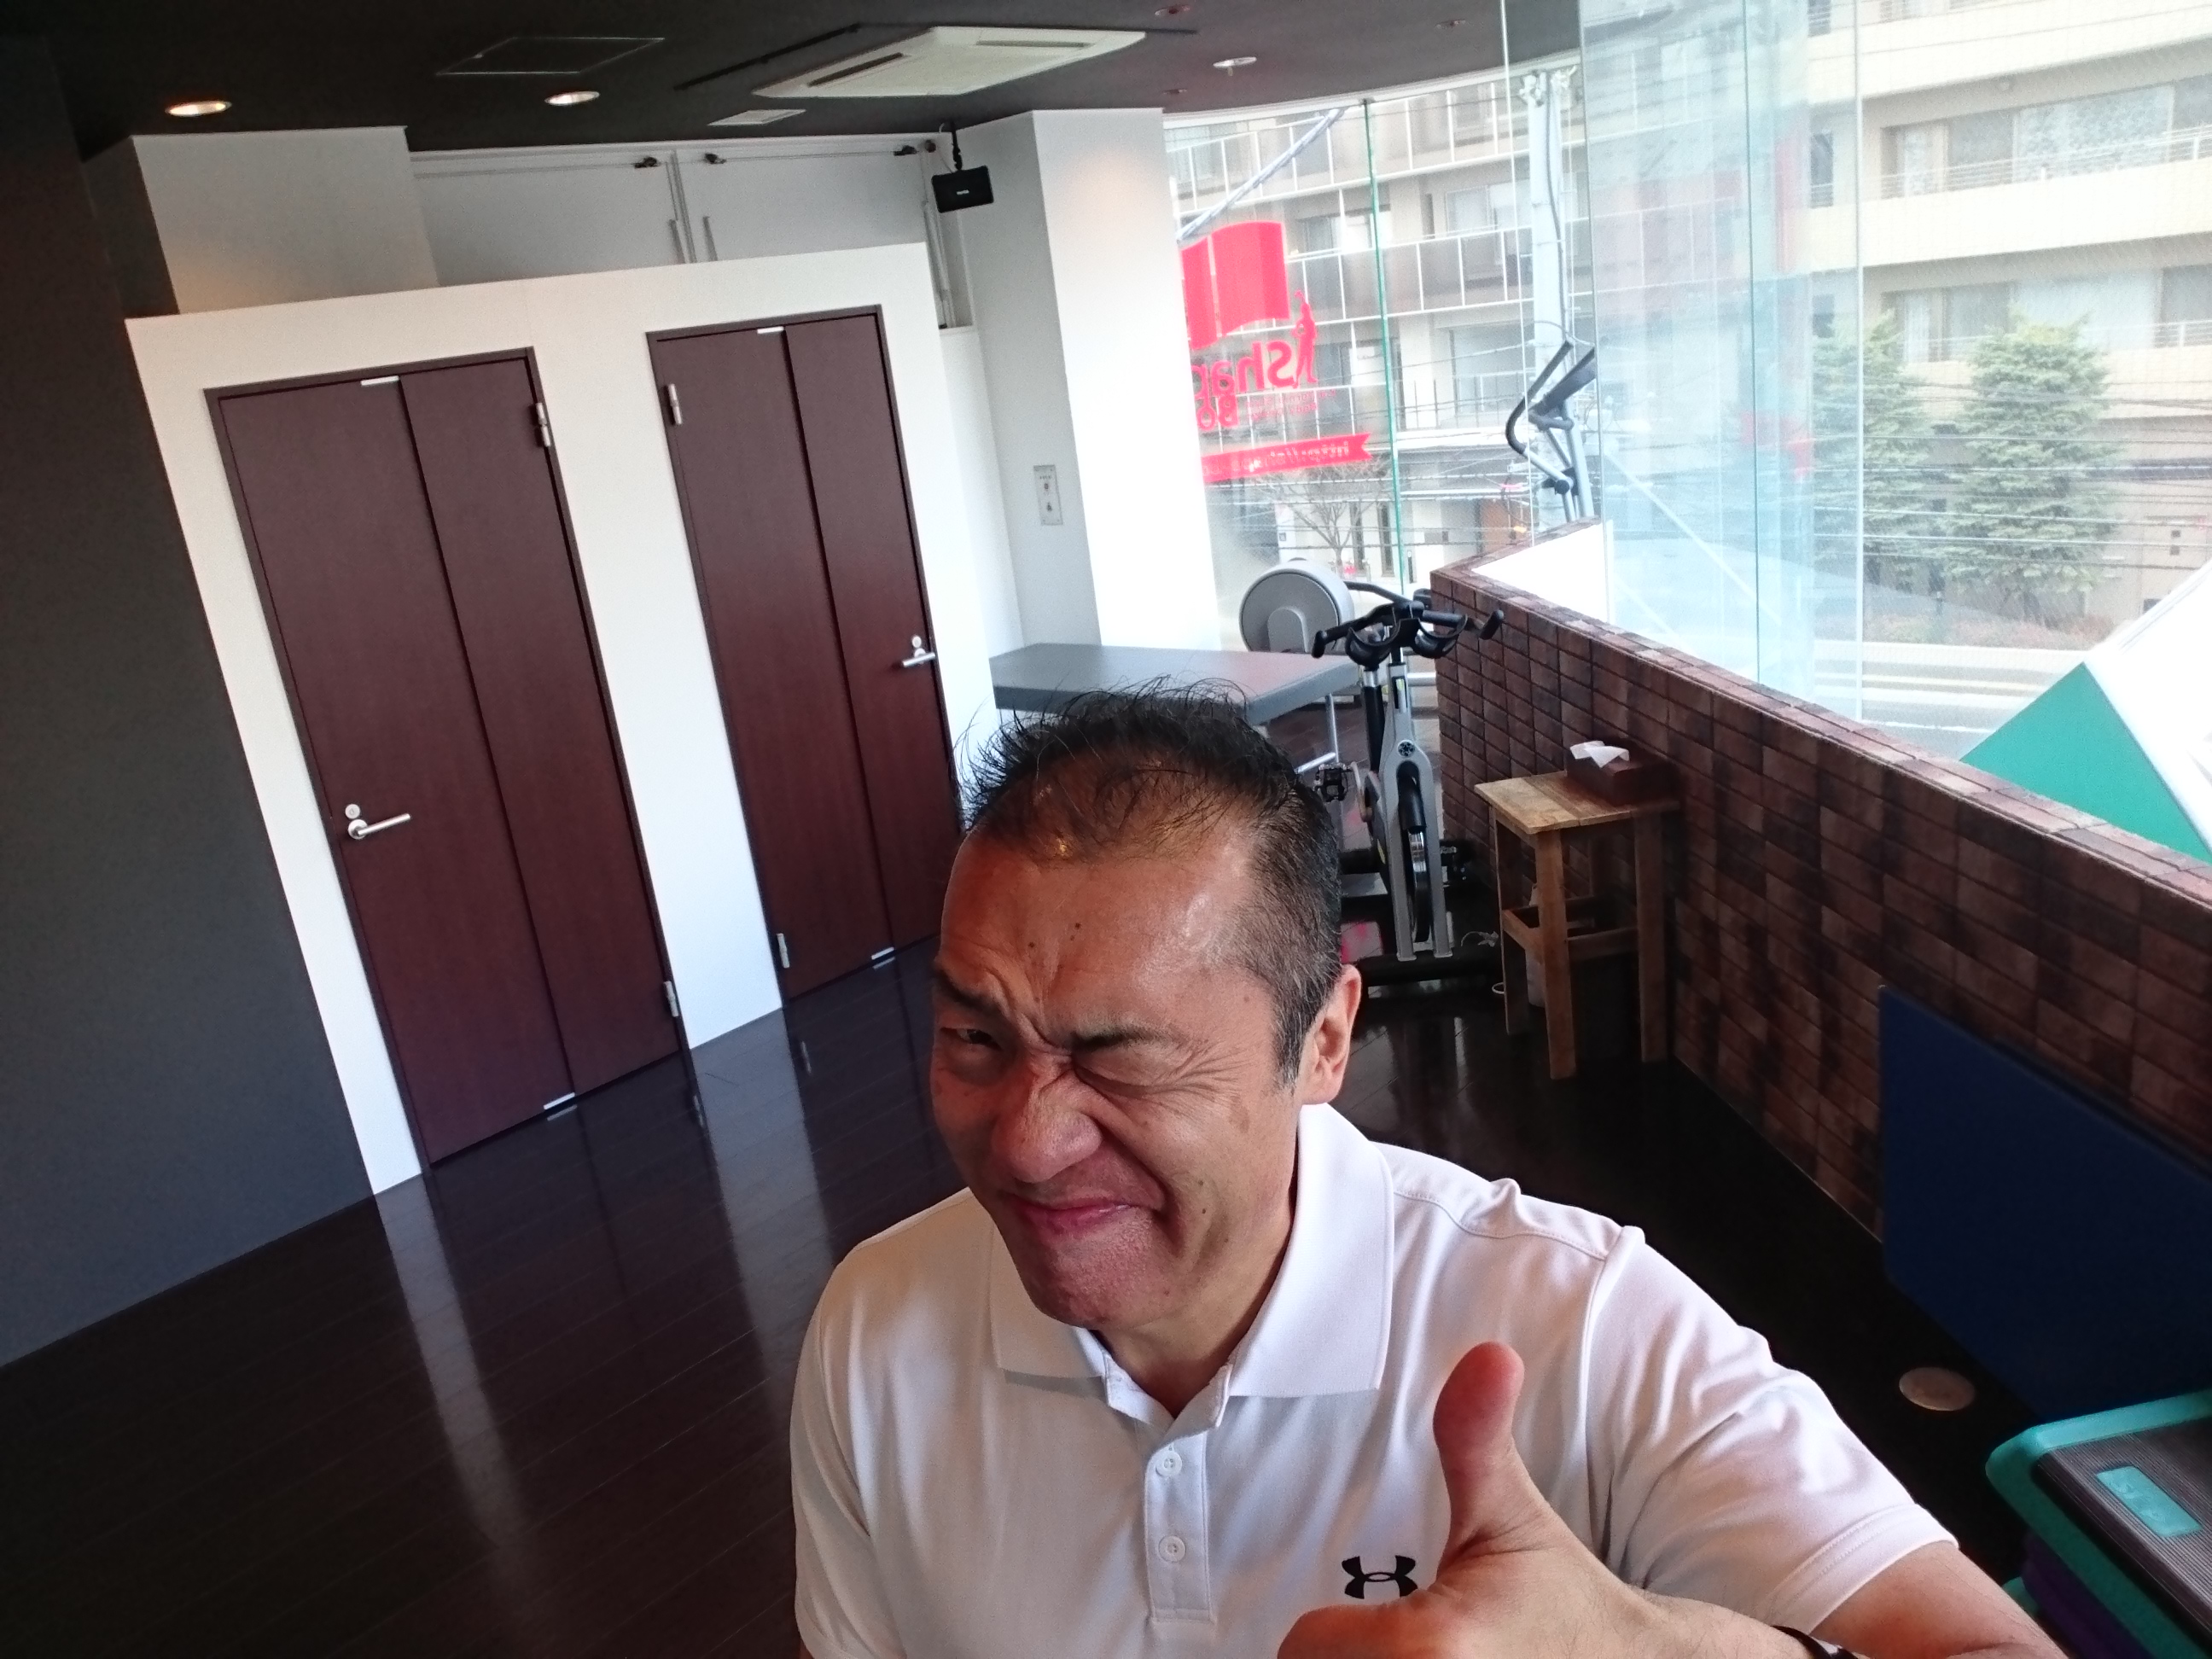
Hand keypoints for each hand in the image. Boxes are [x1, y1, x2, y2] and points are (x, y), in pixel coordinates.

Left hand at [1278, 1343, 1795, 1658]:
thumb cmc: (1559, 1599)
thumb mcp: (1512, 1517)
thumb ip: (1475, 1438)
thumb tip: (1489, 1353)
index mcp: (1430, 1648)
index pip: (1306, 1643)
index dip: (1334, 1626)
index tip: (1388, 1613)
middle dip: (1347, 1656)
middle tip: (1391, 1640)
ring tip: (1404, 1656)